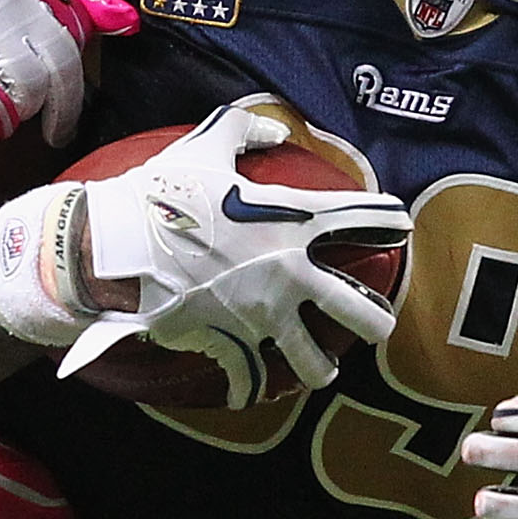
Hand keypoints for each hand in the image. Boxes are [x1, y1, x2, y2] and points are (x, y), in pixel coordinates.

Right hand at [60, 103, 409, 400]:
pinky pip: (254, 381)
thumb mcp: (205, 146)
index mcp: (292, 222)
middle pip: (360, 311)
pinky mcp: (232, 347)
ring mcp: (264, 318)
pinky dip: (253, 388)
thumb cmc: (162, 192)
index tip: (401, 224)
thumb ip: (245, 131)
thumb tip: (276, 130)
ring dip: (320, 367)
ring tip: (320, 368)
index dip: (389, 220)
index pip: (361, 219)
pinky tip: (254, 389)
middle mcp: (290, 275)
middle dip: (376, 322)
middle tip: (376, 325)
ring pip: (315, 362)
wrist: (116, 246)